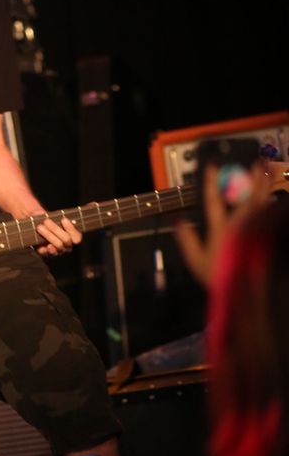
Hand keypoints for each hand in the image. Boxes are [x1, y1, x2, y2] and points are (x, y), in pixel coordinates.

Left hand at [35, 214, 81, 256]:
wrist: (38, 226)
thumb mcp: (55, 217)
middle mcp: (67, 245)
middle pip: (66, 240)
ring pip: (58, 246)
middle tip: (46, 221)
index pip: (77, 236)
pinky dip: (45, 248)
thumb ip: (59, 217)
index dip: (71, 229)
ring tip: (39, 227)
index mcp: (73, 237)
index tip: (64, 219)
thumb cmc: (50, 220)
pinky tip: (44, 243)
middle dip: (56, 229)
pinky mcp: (46, 253)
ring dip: (49, 235)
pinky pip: (47, 253)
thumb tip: (65, 216)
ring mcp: (57, 250)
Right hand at [175, 161, 270, 286]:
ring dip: (266, 186)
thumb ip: (187, 239)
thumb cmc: (220, 278)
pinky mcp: (267, 237)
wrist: (244, 293)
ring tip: (270, 172)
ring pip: (263, 202)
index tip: (212, 165)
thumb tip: (178, 220)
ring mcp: (256, 231)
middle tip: (258, 163)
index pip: (213, 200)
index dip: (211, 181)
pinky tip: (276, 199)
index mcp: (220, 230)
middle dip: (252, 178)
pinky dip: (274, 205)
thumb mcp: (196, 261)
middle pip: (247, 196)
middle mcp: (240, 226)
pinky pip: (272, 216)